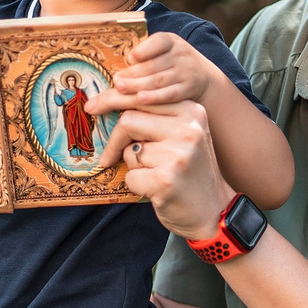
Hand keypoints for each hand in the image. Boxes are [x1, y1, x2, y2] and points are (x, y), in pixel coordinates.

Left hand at [89, 31, 212, 115]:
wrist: (202, 77)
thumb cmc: (171, 64)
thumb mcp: (163, 52)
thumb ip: (144, 55)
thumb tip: (119, 65)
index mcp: (170, 41)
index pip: (158, 42)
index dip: (144, 50)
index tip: (130, 58)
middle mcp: (180, 54)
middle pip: (154, 65)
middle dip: (133, 74)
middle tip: (116, 81)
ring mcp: (186, 72)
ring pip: (159, 80)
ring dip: (139, 85)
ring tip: (121, 90)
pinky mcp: (188, 89)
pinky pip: (170, 94)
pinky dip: (155, 97)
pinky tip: (140, 100)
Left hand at [95, 101, 231, 238]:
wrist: (215, 211)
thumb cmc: (190, 172)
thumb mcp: (183, 135)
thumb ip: (156, 118)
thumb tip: (109, 102)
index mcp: (191, 111)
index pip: (142, 96)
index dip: (113, 99)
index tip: (92, 107)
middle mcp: (188, 129)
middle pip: (129, 120)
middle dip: (116, 141)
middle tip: (108, 157)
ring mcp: (179, 154)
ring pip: (129, 152)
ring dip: (134, 167)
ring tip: (157, 174)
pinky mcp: (167, 180)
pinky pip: (131, 177)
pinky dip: (137, 186)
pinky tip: (157, 190)